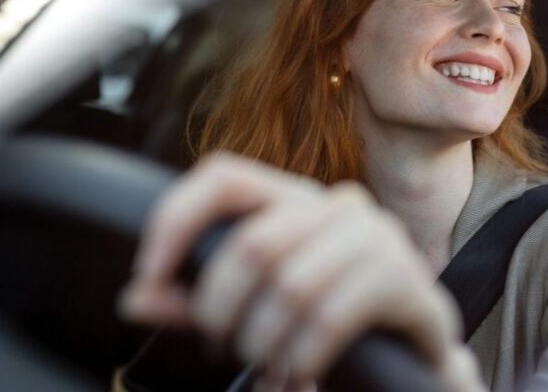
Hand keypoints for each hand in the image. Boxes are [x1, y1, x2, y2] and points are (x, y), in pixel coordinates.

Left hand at [119, 152, 484, 391]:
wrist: (411, 356)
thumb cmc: (325, 323)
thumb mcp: (252, 309)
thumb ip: (197, 302)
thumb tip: (136, 298)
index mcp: (293, 199)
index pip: (224, 176)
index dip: (176, 219)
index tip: (149, 276)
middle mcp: (336, 204)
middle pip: (252, 243)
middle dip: (221, 309)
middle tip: (222, 346)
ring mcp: (377, 236)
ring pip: (291, 284)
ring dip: (265, 342)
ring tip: (266, 368)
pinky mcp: (405, 279)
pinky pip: (333, 316)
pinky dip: (304, 357)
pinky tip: (301, 374)